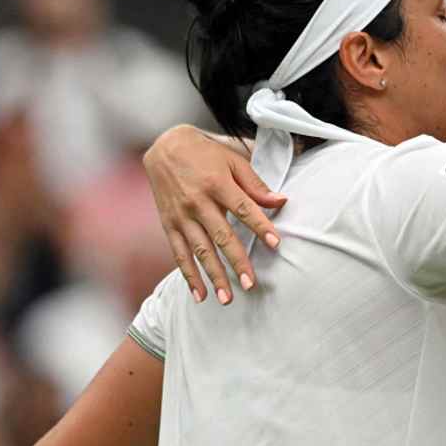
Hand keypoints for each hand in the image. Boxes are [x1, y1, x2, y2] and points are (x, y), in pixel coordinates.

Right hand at [143, 126, 286, 304]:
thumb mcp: (233, 160)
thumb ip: (256, 184)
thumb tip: (281, 201)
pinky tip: (200, 294)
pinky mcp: (169, 225)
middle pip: (221, 236)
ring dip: (214, 276)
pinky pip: (179, 254)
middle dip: (237, 262)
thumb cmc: (205, 153)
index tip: (276, 244)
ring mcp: (181, 216)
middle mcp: (198, 202)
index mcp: (217, 184)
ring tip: (227, 298)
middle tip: (252, 284)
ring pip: (200, 251)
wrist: (164, 147)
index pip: (244, 209)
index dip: (260, 227)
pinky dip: (188, 275)